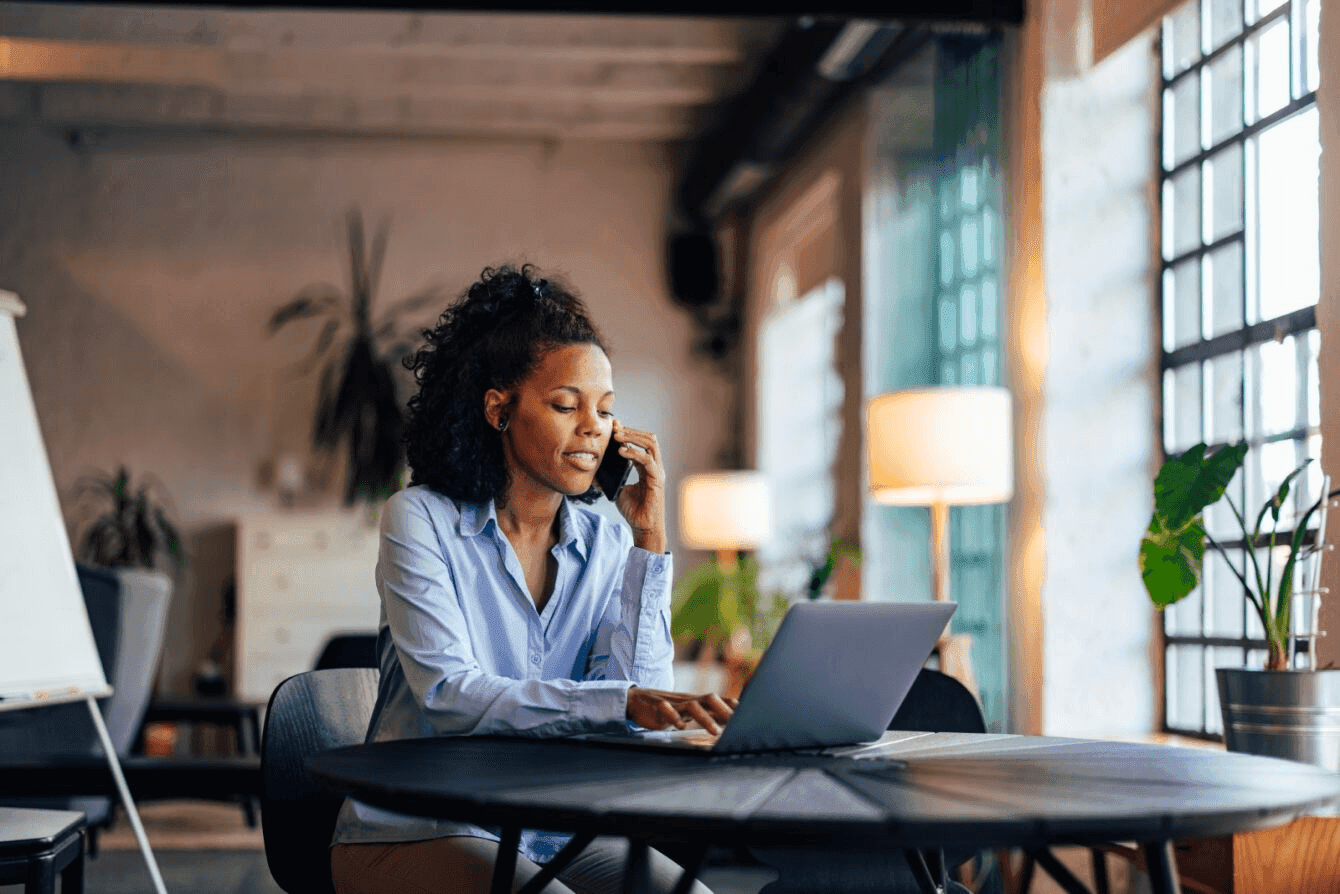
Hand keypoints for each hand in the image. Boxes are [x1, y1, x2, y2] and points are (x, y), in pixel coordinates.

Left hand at [611, 421, 665, 552]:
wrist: (642, 527)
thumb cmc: (633, 510)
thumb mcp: (617, 490)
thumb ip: (609, 480)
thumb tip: (592, 473)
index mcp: (647, 467)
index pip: (641, 443)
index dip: (629, 432)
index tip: (614, 426)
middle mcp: (654, 466)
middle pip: (649, 438)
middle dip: (632, 431)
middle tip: (615, 429)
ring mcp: (657, 472)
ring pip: (651, 444)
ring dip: (634, 437)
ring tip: (618, 436)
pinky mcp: (656, 480)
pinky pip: (648, 460)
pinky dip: (634, 453)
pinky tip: (621, 451)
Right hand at [626, 687, 736, 734]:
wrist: (637, 701)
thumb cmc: (669, 709)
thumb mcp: (689, 712)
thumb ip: (708, 714)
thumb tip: (731, 721)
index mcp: (697, 701)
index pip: (719, 699)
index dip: (733, 705)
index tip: (749, 715)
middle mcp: (688, 700)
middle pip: (710, 698)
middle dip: (724, 710)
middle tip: (737, 723)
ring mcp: (673, 703)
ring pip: (692, 705)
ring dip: (705, 717)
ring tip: (715, 731)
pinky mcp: (657, 707)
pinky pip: (666, 710)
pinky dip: (674, 717)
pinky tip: (680, 727)